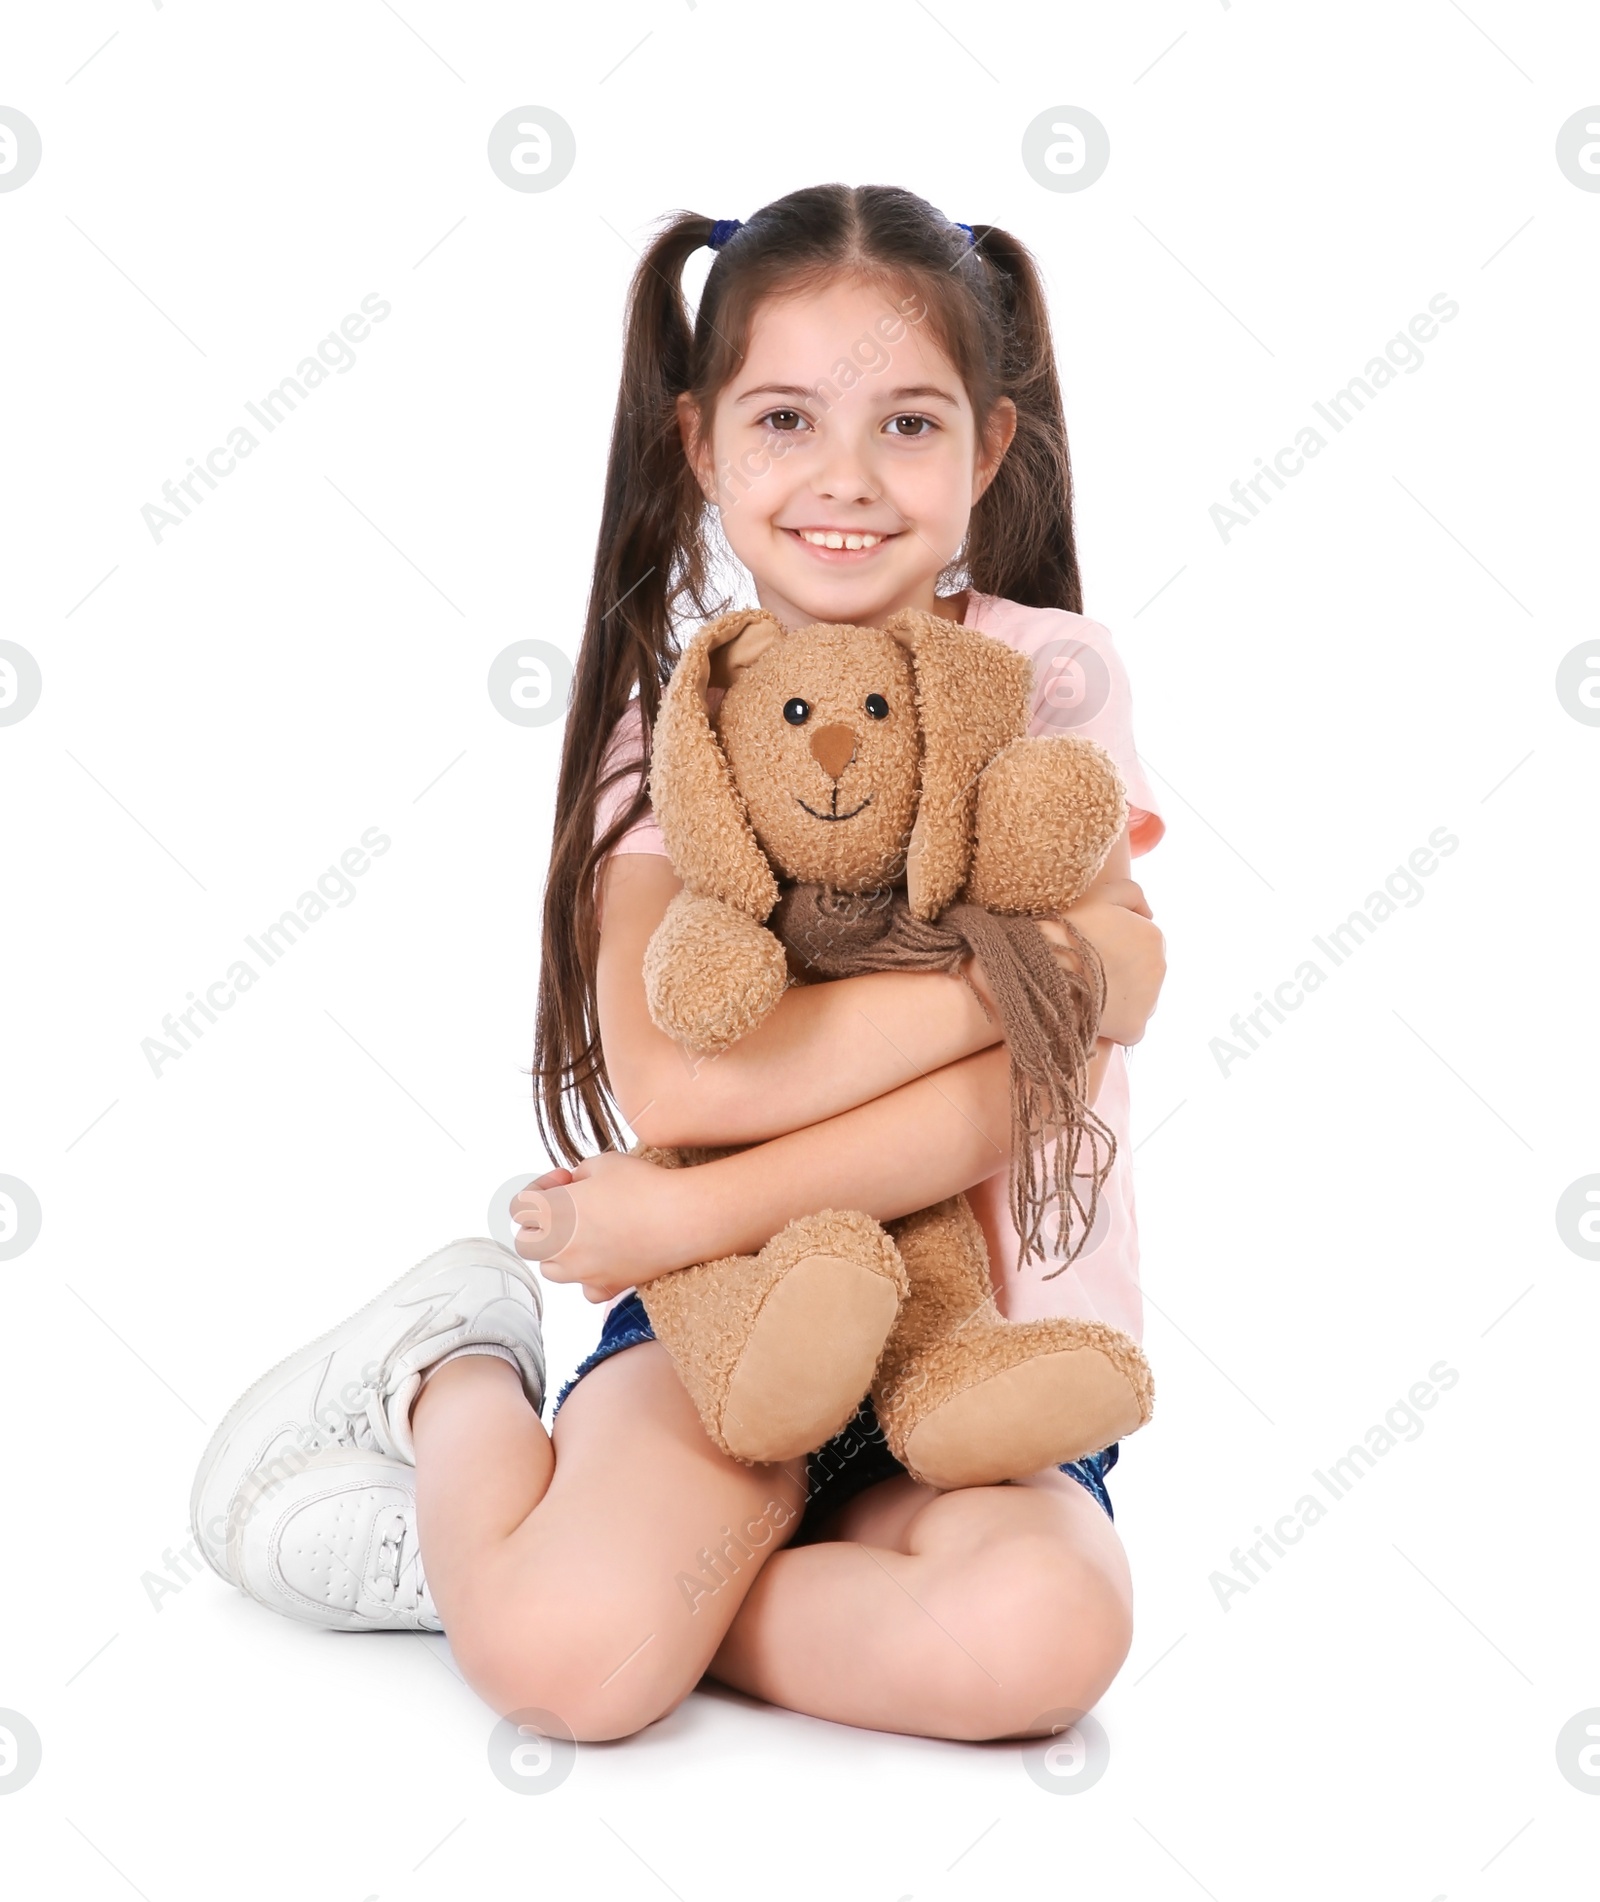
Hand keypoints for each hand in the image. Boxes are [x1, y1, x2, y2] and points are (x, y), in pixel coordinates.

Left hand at [509, 1154, 691, 1302]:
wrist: (682, 1219)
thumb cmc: (643, 1184)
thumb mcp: (603, 1162)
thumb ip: (579, 1174)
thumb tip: (574, 1185)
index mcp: (553, 1212)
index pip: (518, 1207)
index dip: (538, 1189)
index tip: (566, 1180)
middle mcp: (560, 1247)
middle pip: (525, 1243)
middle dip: (541, 1225)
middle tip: (569, 1208)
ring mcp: (581, 1272)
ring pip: (550, 1270)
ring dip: (559, 1252)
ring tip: (587, 1233)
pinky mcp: (606, 1286)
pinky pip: (585, 1288)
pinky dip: (589, 1276)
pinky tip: (608, 1256)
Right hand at [1043, 878, 1165, 1045]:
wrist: (1048, 969)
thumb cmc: (1069, 930)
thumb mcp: (1100, 895)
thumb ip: (1131, 893)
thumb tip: (1149, 913)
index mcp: (1154, 936)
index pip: (1140, 944)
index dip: (1115, 948)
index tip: (1090, 952)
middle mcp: (1160, 969)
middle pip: (1141, 974)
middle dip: (1119, 974)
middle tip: (1086, 973)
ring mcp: (1150, 1002)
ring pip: (1137, 1002)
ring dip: (1118, 999)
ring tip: (1087, 994)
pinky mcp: (1135, 1029)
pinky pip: (1128, 1029)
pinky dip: (1114, 1025)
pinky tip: (1091, 1015)